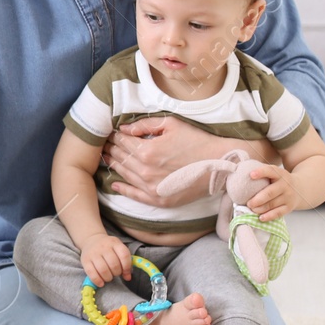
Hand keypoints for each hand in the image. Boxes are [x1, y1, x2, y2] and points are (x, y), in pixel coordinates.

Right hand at [80, 233, 132, 286]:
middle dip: (117, 273)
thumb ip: (125, 262)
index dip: (127, 267)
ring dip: (108, 278)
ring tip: (109, 277)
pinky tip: (101, 283)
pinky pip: (91, 273)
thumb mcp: (118, 249)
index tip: (125, 273)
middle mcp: (103, 247)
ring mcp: (93, 253)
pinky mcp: (85, 260)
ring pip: (103, 270)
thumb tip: (128, 278)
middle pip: (114, 264)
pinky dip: (97, 280)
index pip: (124, 255)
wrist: (91, 240)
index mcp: (114, 243)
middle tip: (115, 273)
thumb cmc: (108, 248)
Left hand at [103, 117, 241, 206]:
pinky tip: (115, 183)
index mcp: (147, 151)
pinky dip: (122, 188)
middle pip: (120, 158)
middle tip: (105, 144)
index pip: (122, 142)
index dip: (115, 136)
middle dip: (111, 148)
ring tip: (107, 157)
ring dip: (113, 164)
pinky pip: (134, 195)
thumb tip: (123, 128)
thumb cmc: (197, 141)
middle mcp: (146, 171)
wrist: (219, 164)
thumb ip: (145, 125)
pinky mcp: (159, 200)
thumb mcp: (171, 124)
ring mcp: (151, 188)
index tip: (111, 133)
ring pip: (124, 174)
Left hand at [246, 163, 297, 219]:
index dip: (261, 172)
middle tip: (248, 203)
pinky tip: (260, 218)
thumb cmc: (278, 180)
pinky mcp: (289, 207)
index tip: (250, 175)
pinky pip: (278, 213)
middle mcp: (285, 185)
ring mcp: (288, 197)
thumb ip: (261, 171)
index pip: (271, 171)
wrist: (300, 188)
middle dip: (257, 199)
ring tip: (251, 209)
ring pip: (273, 204)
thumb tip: (237, 169)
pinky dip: (269, 216)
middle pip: (270, 193)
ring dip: (260, 208)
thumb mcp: (274, 172)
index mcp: (280, 174)